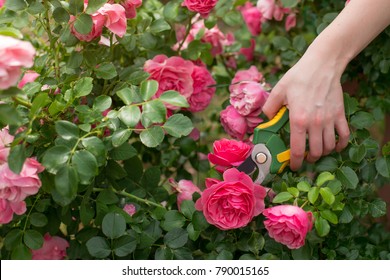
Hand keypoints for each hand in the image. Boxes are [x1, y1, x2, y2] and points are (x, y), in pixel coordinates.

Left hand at [262, 50, 349, 170]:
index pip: (297, 150)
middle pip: (316, 152)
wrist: (322, 64)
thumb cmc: (299, 76)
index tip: (293, 166)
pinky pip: (345, 136)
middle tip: (304, 157)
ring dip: (323, 153)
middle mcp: (315, 123)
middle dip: (309, 159)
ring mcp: (330, 120)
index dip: (295, 163)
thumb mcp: (278, 90)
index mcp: (298, 119)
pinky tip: (335, 146)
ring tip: (317, 151)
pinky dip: (341, 145)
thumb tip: (266, 118)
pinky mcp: (340, 114)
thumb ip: (270, 107)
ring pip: (330, 147)